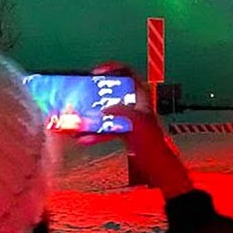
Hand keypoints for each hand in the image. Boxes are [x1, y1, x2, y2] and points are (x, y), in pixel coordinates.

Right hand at [85, 62, 193, 199]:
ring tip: (78, 121)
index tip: (96, 73)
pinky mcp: (122, 131)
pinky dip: (95, 133)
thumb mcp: (137, 123)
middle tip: (82, 96)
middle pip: (112, 92)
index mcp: (141, 97)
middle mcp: (134, 104)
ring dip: (91, 117)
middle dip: (96, 95)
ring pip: (106, 112)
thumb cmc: (152, 142)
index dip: (113, 68)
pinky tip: (84, 138)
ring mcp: (127, 117)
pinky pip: (105, 128)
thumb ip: (123, 111)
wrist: (155, 164)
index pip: (127, 73)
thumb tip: (107, 108)